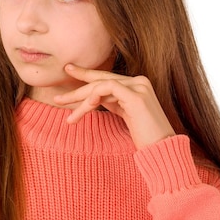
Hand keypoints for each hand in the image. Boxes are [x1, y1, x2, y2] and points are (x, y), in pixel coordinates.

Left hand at [53, 64, 175, 148]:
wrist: (162, 149)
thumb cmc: (144, 136)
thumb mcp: (124, 113)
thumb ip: (112, 101)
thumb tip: (91, 96)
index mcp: (136, 84)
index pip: (106, 77)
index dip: (86, 74)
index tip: (68, 70)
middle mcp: (139, 81)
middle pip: (100, 80)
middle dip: (77, 88)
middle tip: (57, 97)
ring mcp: (139, 87)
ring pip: (100, 86)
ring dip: (81, 101)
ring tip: (69, 117)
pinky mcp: (137, 96)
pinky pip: (109, 88)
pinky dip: (94, 96)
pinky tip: (86, 107)